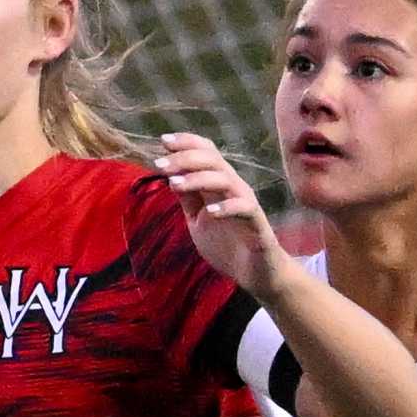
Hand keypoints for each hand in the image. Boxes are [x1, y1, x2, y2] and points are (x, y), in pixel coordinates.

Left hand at [155, 132, 291, 298]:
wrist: (256, 274)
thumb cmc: (228, 245)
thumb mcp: (198, 220)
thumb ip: (188, 199)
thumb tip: (170, 175)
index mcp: (219, 184)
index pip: (206, 153)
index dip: (187, 143)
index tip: (162, 142)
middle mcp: (234, 188)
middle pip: (212, 160)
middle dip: (184, 158)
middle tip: (159, 166)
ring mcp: (246, 203)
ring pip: (225, 179)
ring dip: (197, 178)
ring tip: (174, 184)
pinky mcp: (257, 223)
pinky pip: (244, 208)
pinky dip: (226, 207)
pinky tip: (210, 212)